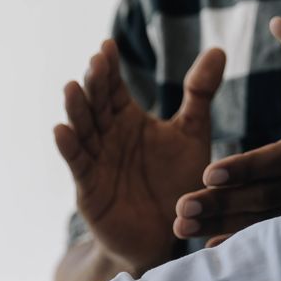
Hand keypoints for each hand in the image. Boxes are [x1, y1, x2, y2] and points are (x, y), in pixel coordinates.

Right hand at [55, 39, 226, 270]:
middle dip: (94, 85)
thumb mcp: (192, 133)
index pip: (113, 88)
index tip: (107, 46)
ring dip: (76, 111)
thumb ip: (200, 94)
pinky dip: (69, 148)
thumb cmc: (178, 183)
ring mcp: (95, 162)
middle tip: (95, 62)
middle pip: (96, 105)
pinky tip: (61, 130)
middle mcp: (107, 137)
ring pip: (83, 131)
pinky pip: (78, 165)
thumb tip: (218, 50)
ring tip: (72, 88)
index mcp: (126, 120)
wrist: (169, 234)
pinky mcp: (89, 188)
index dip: (109, 69)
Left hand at [175, 18, 280, 245]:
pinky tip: (209, 247)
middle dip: (225, 202)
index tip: (208, 170)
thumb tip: (278, 23)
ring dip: (224, 224)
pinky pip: (278, 231)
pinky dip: (245, 240)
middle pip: (271, 193)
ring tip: (181, 226)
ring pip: (269, 217)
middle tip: (181, 208)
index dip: (249, 165)